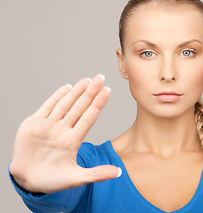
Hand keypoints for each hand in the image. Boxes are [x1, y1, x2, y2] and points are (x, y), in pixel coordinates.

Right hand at [9, 74, 120, 192]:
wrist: (27, 180)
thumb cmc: (52, 180)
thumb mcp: (77, 178)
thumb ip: (97, 174)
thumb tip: (119, 172)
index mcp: (74, 140)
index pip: (89, 118)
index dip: (97, 104)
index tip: (107, 91)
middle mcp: (63, 130)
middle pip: (79, 107)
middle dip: (90, 93)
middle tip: (100, 78)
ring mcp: (49, 126)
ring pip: (65, 105)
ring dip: (75, 92)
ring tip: (87, 80)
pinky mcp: (34, 124)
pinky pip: (47, 107)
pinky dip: (56, 97)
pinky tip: (67, 88)